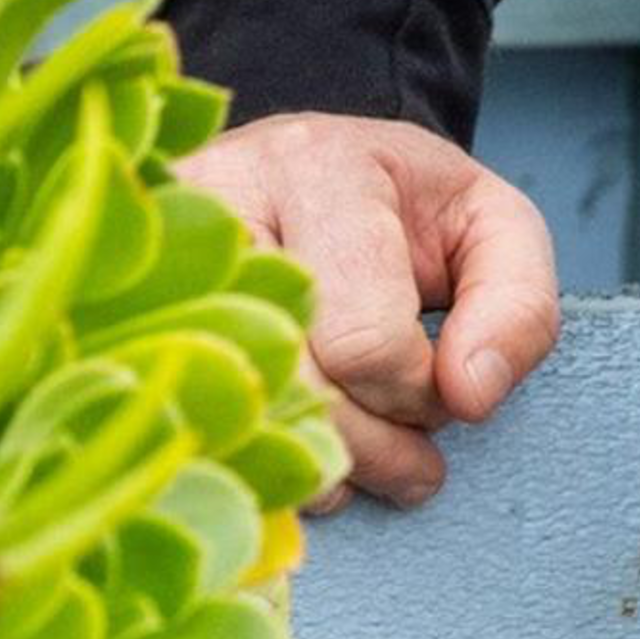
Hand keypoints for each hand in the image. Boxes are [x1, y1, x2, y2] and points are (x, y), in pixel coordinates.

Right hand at [186, 110, 561, 509]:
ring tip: (364, 459)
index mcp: (318, 168)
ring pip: (232, 422)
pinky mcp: (121, 317)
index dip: (417, 395)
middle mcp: (218, 206)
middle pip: (292, 390)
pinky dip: (252, 467)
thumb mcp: (491, 226)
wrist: (301, 173)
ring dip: (315, 471)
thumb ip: (519, 306)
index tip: (440, 392)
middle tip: (412, 455)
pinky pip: (185, 430)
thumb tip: (470, 397)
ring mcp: (150, 264)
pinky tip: (295, 454)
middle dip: (371, 446)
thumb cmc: (400, 207)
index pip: (365, 340)